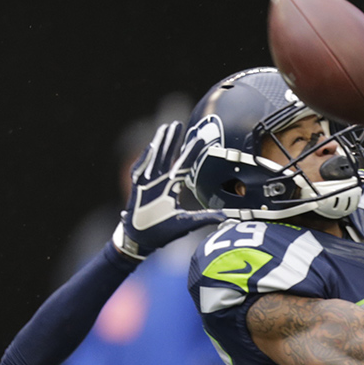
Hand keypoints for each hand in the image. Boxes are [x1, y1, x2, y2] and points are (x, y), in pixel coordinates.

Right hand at [113, 121, 224, 259]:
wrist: (142, 239)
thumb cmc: (162, 231)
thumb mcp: (186, 223)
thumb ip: (205, 217)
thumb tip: (226, 217)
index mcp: (172, 187)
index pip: (184, 166)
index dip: (191, 153)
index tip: (199, 139)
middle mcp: (161, 182)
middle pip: (168, 157)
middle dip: (172, 141)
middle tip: (178, 124)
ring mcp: (148, 183)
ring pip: (156, 158)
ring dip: (160, 143)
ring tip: (166, 127)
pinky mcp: (137, 188)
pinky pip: (141, 169)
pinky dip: (146, 158)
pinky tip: (152, 146)